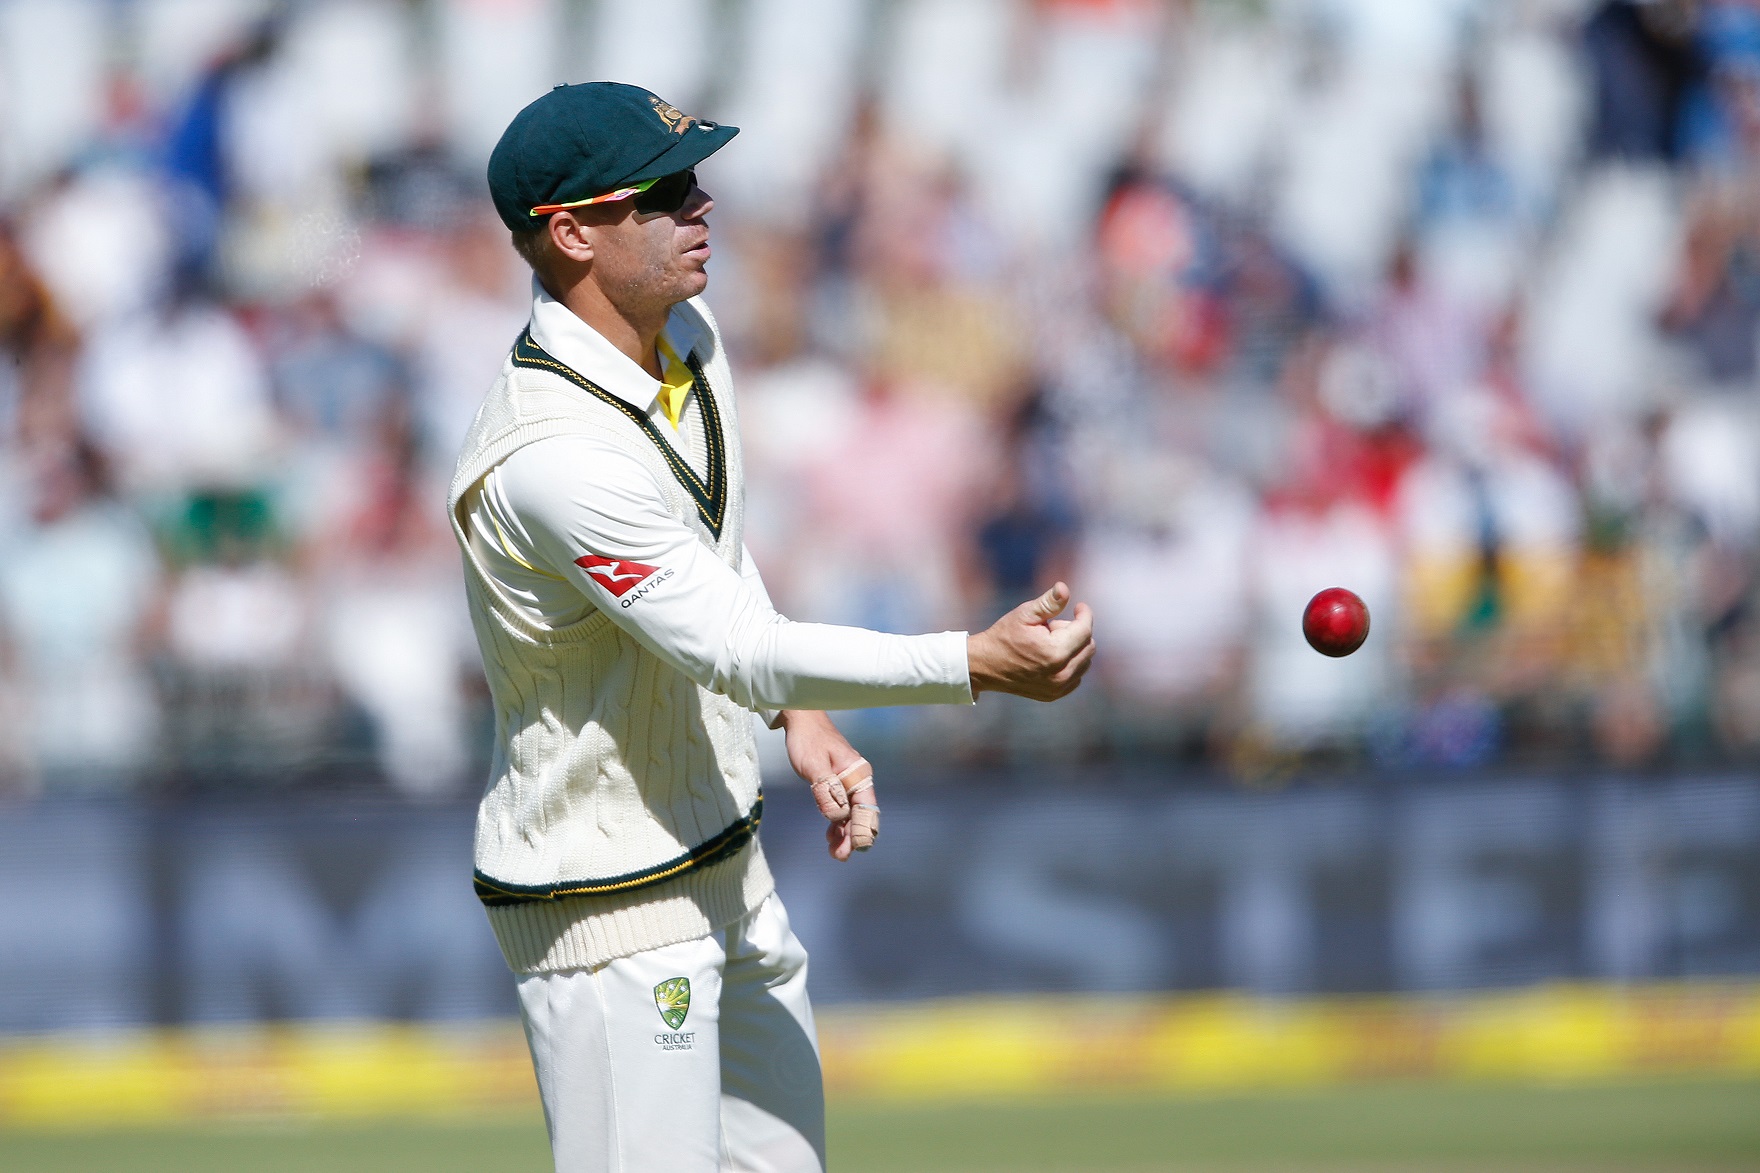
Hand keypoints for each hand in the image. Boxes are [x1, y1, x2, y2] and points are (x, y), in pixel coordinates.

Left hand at [781, 710, 877, 859]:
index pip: (866, 808)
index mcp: (858, 774)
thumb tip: (837, 816)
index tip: (856, 847)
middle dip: (853, 837)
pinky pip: (840, 809)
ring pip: (850, 815)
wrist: (800, 719)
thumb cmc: (808, 740)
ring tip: (834, 853)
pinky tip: (830, 837)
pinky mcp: (835, 785)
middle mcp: (857, 780)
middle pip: (861, 815)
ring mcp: (847, 784)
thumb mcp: (814, 766)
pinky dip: (836, 824)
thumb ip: (826, 790)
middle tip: (839, 855)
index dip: (863, 829)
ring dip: (844, 834)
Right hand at [966, 582, 1095, 700]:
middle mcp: (1061, 674)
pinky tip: (1050, 657)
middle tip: (1051, 627)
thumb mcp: (1024, 614)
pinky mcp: (1054, 695)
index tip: (1078, 607)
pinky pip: (1076, 676)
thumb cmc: (1004, 636)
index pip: (1085, 630)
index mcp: (1055, 652)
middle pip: (1089, 646)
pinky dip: (1070, 664)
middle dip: (1076, 632)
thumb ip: (1049, 602)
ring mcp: (1058, 687)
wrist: (985, 666)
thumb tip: (1064, 588)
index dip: (1084, 614)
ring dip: (1073, 648)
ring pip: (1084, 662)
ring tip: (1048, 643)